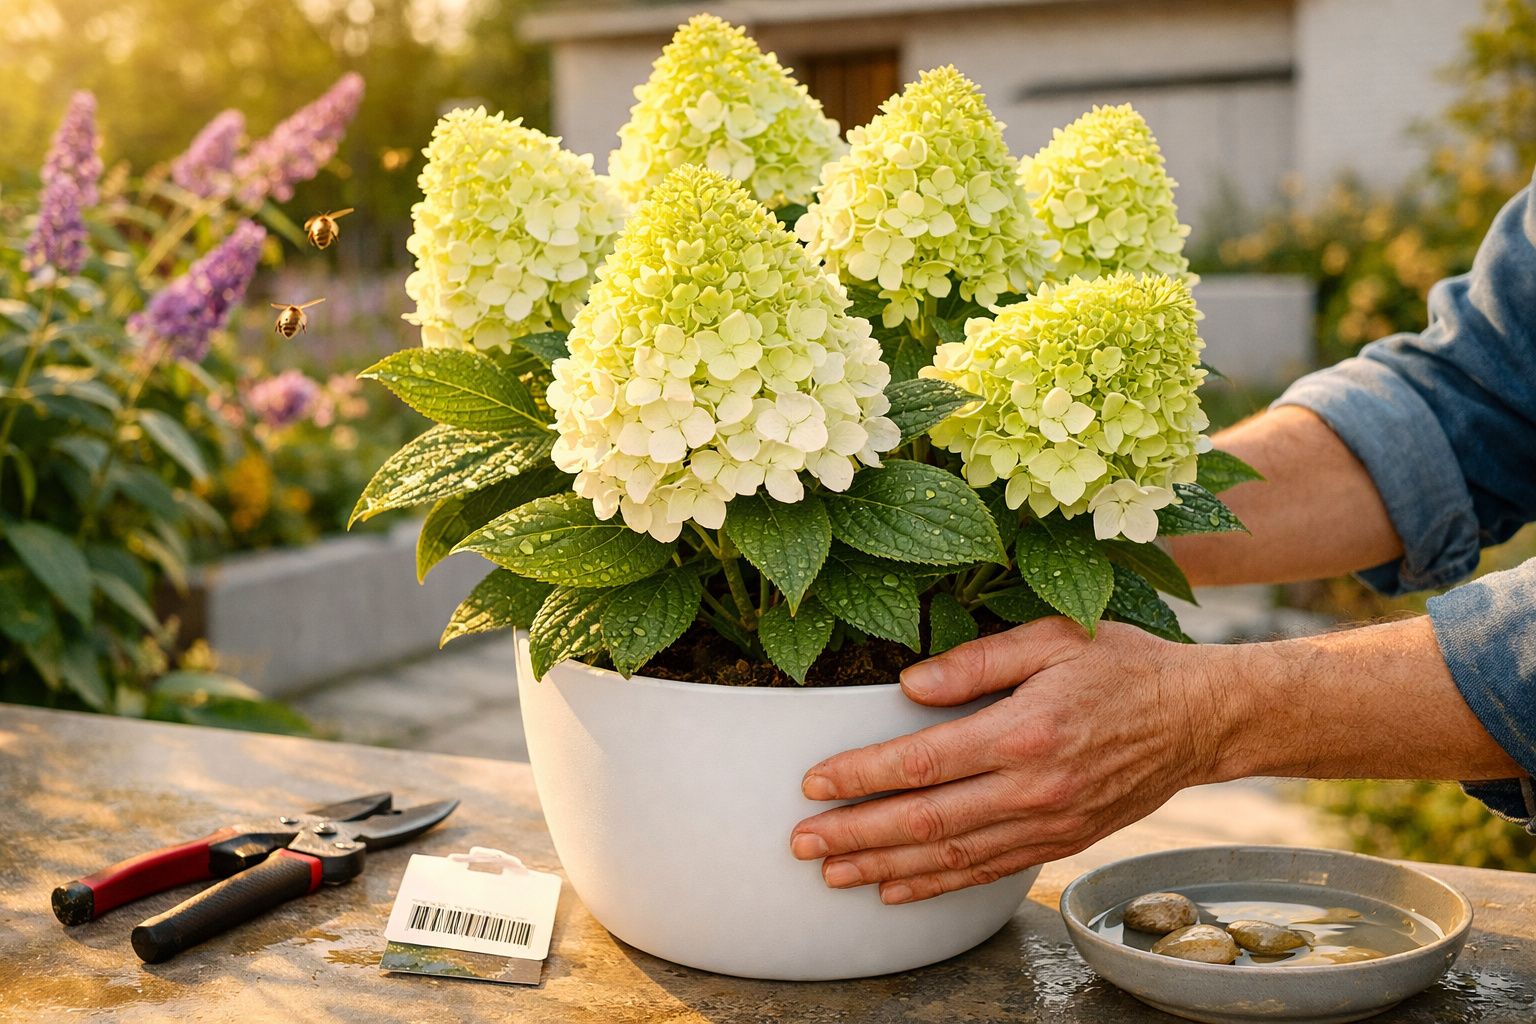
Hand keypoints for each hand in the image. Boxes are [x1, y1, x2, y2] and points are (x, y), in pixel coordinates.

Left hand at [788, 618, 1231, 903]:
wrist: (1199, 717)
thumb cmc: (1122, 664)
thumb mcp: (1052, 637)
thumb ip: (977, 661)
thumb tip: (908, 684)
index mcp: (1025, 731)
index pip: (923, 761)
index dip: (862, 775)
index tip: (814, 782)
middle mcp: (1034, 787)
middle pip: (926, 821)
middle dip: (856, 833)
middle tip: (801, 842)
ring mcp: (1049, 822)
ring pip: (951, 856)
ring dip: (885, 867)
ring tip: (832, 873)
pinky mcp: (1061, 840)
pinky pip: (987, 870)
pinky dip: (937, 885)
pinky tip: (896, 888)